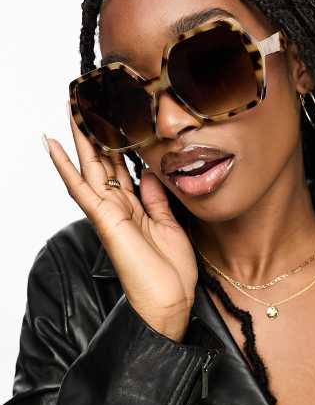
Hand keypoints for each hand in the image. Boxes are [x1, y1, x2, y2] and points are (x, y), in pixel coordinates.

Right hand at [43, 106, 196, 341]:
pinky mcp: (104, 220)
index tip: (118, 115)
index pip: (122, 166)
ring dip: (79, 138)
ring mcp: (108, 212)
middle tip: (88, 102)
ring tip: (70, 108)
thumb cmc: (171, 271)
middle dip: (96, 132)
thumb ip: (157, 198)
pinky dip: (66, 167)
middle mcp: (118, 206)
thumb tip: (149, 173)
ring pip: (89, 167)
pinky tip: (53, 145)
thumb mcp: (170, 224)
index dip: (119, 141)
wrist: (170, 302)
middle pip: (103, 162)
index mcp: (135, 207)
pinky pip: (81, 189)